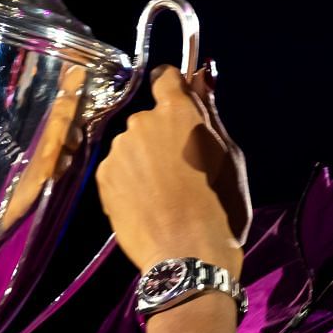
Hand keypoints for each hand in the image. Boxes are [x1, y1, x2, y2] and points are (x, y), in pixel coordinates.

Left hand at [95, 63, 250, 277]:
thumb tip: (201, 77)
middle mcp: (142, 123)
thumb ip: (210, 112)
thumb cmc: (220, 206)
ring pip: (133, 145)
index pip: (166, 77)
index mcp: (177, 112)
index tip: (179, 104)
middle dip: (163, 134)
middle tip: (182, 168)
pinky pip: (118, 168)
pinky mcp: (104, 177)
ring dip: (144, 159)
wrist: (187, 255)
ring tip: (164, 193)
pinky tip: (147, 203)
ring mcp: (119, 151)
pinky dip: (129, 180)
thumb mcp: (229, 156)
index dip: (174, 88)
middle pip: (150, 118)